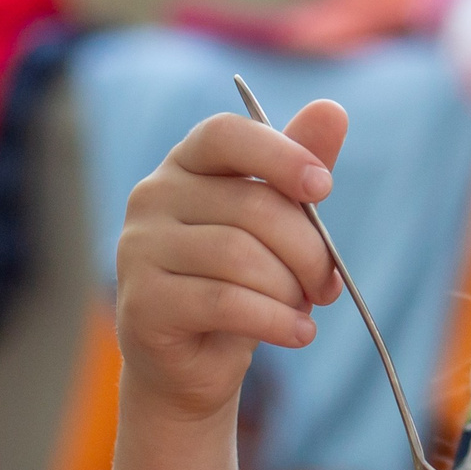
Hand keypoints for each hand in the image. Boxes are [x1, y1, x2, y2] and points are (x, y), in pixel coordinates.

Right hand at [114, 100, 348, 425]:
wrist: (196, 360)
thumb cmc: (243, 279)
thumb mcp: (278, 222)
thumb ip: (298, 165)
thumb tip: (332, 109)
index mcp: (187, 163)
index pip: (226, 134)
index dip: (279, 154)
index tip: (324, 188)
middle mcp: (152, 196)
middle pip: (250, 206)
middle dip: (307, 250)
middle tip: (328, 283)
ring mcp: (138, 248)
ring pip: (239, 256)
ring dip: (290, 289)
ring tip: (303, 309)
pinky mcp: (141, 302)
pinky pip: (224, 302)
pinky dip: (275, 320)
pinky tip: (299, 333)